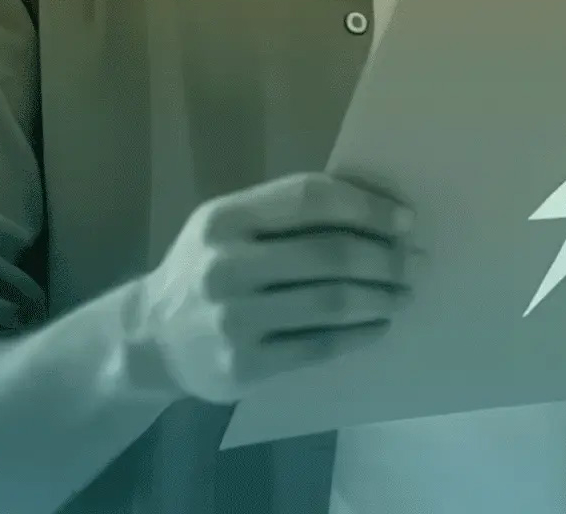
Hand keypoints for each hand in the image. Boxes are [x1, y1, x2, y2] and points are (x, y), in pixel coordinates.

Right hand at [135, 171, 421, 404]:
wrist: (150, 340)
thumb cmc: (205, 270)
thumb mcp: (227, 226)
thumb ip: (284, 213)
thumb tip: (376, 210)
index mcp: (225, 219)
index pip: (310, 199)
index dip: (367, 207)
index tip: (407, 219)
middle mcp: (225, 266)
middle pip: (330, 255)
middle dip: (386, 257)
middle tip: (415, 261)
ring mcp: (234, 320)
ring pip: (332, 302)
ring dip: (381, 296)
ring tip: (404, 293)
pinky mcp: (246, 365)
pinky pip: (321, 346)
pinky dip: (361, 334)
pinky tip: (379, 325)